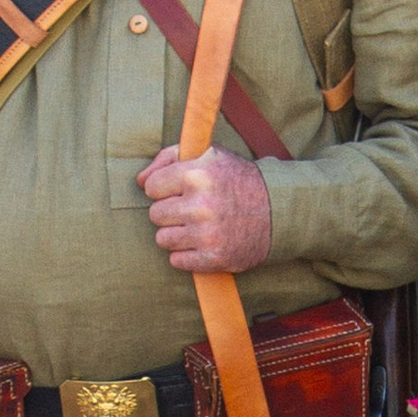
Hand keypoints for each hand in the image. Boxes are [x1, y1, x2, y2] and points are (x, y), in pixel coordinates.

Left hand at [140, 145, 273, 274]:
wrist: (278, 212)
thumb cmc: (237, 180)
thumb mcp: (208, 155)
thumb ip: (169, 158)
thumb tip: (140, 181)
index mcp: (197, 175)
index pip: (152, 187)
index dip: (164, 189)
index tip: (181, 191)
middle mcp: (201, 205)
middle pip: (155, 214)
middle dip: (170, 212)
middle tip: (191, 210)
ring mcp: (207, 234)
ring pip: (163, 239)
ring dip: (176, 234)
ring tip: (197, 227)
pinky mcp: (214, 258)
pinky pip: (177, 261)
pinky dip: (186, 255)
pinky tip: (202, 243)